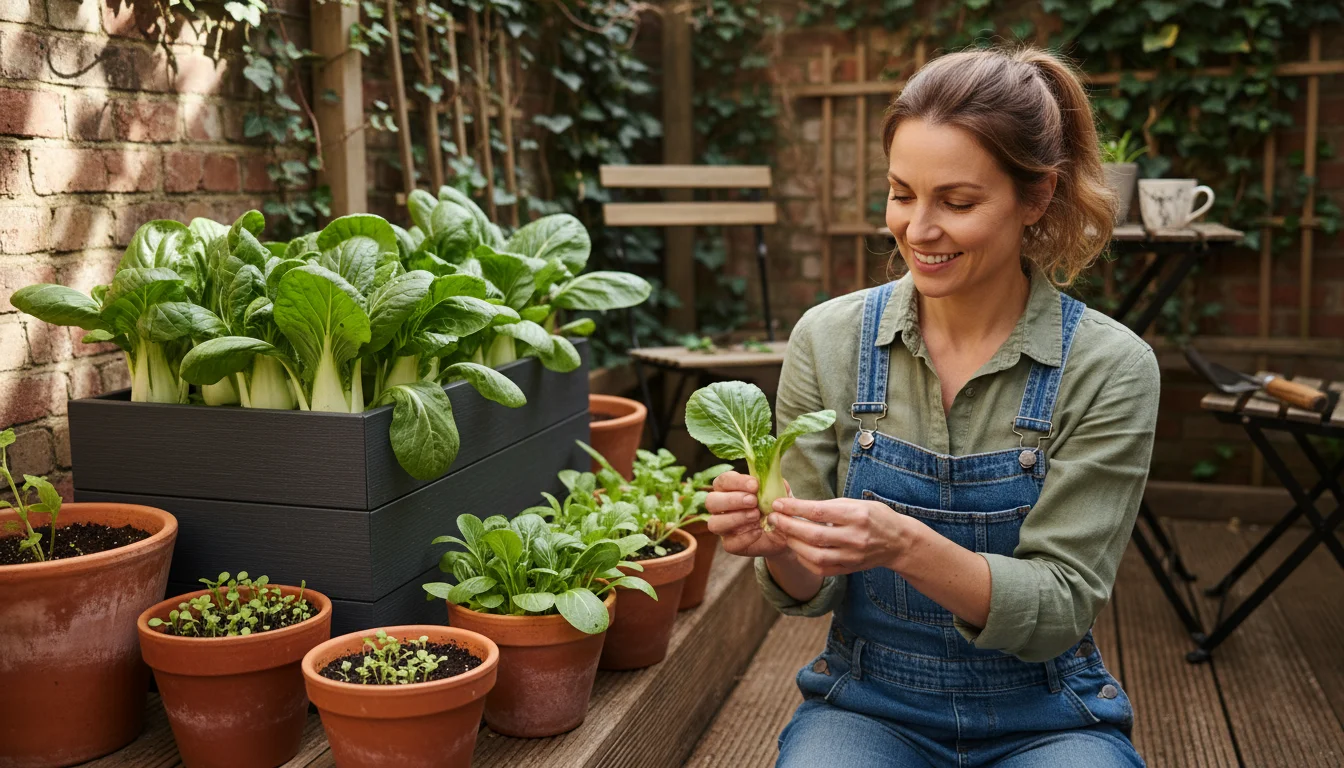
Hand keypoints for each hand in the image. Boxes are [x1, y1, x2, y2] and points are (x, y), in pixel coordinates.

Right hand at [704, 471, 788, 557]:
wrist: (785, 531)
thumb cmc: (776, 506)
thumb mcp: (779, 492)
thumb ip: (774, 484)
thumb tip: (771, 478)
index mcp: (728, 489)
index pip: (722, 481)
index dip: (736, 482)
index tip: (755, 485)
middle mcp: (721, 508)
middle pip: (711, 501)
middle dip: (732, 500)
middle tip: (753, 501)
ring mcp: (724, 527)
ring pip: (714, 523)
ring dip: (735, 518)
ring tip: (756, 516)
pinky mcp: (730, 544)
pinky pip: (729, 543)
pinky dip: (745, 537)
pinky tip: (759, 531)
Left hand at [768, 497, 922, 577]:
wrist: (899, 542)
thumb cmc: (876, 516)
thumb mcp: (856, 503)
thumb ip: (829, 506)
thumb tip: (797, 506)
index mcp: (856, 515)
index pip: (819, 511)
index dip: (794, 508)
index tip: (778, 504)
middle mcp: (854, 537)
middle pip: (814, 535)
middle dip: (788, 526)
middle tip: (773, 518)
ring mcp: (852, 556)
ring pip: (815, 555)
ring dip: (793, 544)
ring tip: (782, 532)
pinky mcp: (849, 570)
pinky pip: (820, 569)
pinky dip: (804, 559)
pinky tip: (797, 548)